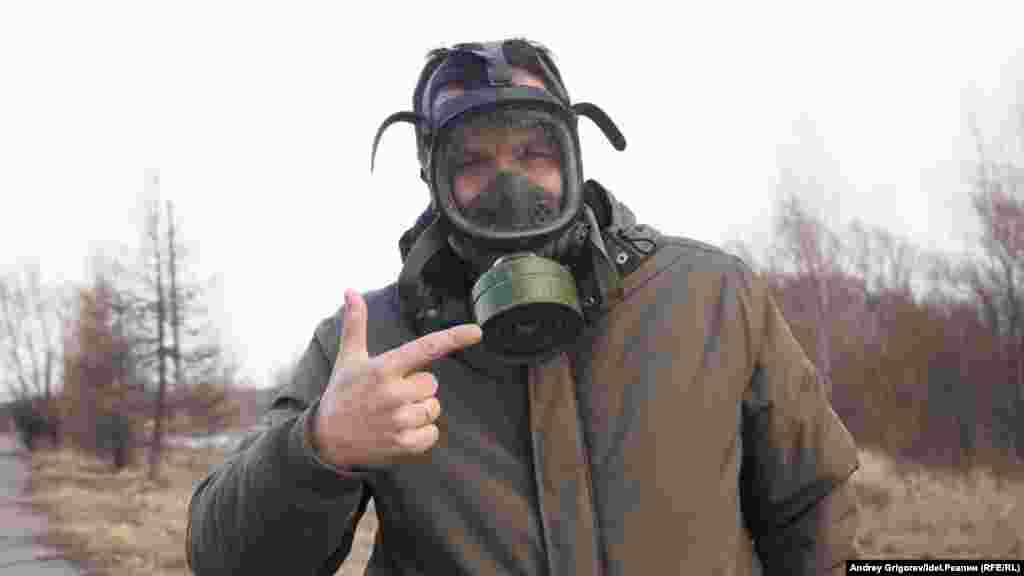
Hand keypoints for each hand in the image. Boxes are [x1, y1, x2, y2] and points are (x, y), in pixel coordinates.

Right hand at [312, 289, 481, 468]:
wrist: (326, 439)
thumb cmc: (342, 393)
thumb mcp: (348, 357)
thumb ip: (356, 323)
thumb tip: (350, 289)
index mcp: (383, 368)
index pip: (425, 348)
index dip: (453, 338)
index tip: (477, 331)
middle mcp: (392, 393)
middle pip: (432, 383)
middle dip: (417, 388)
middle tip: (392, 394)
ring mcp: (398, 420)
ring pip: (433, 409)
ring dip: (419, 411)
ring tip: (392, 413)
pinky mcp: (402, 443)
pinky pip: (432, 434)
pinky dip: (421, 434)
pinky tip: (399, 431)